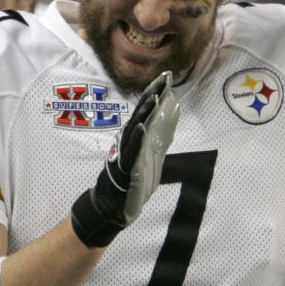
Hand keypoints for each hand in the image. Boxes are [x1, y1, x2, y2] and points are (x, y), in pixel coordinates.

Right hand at [70, 71, 180, 246]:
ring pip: (135, 129)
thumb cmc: (131, 183)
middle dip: (152, 96)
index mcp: (136, 139)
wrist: (112, 207)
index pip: (147, 113)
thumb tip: (171, 117)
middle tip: (163, 78)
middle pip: (141, 115)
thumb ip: (160, 138)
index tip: (165, 77)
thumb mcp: (152, 157)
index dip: (155, 94)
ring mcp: (125, 155)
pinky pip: (130, 152)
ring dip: (145, 112)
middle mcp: (128, 143)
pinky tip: (142, 127)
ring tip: (155, 96)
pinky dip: (136, 139)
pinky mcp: (125, 169)